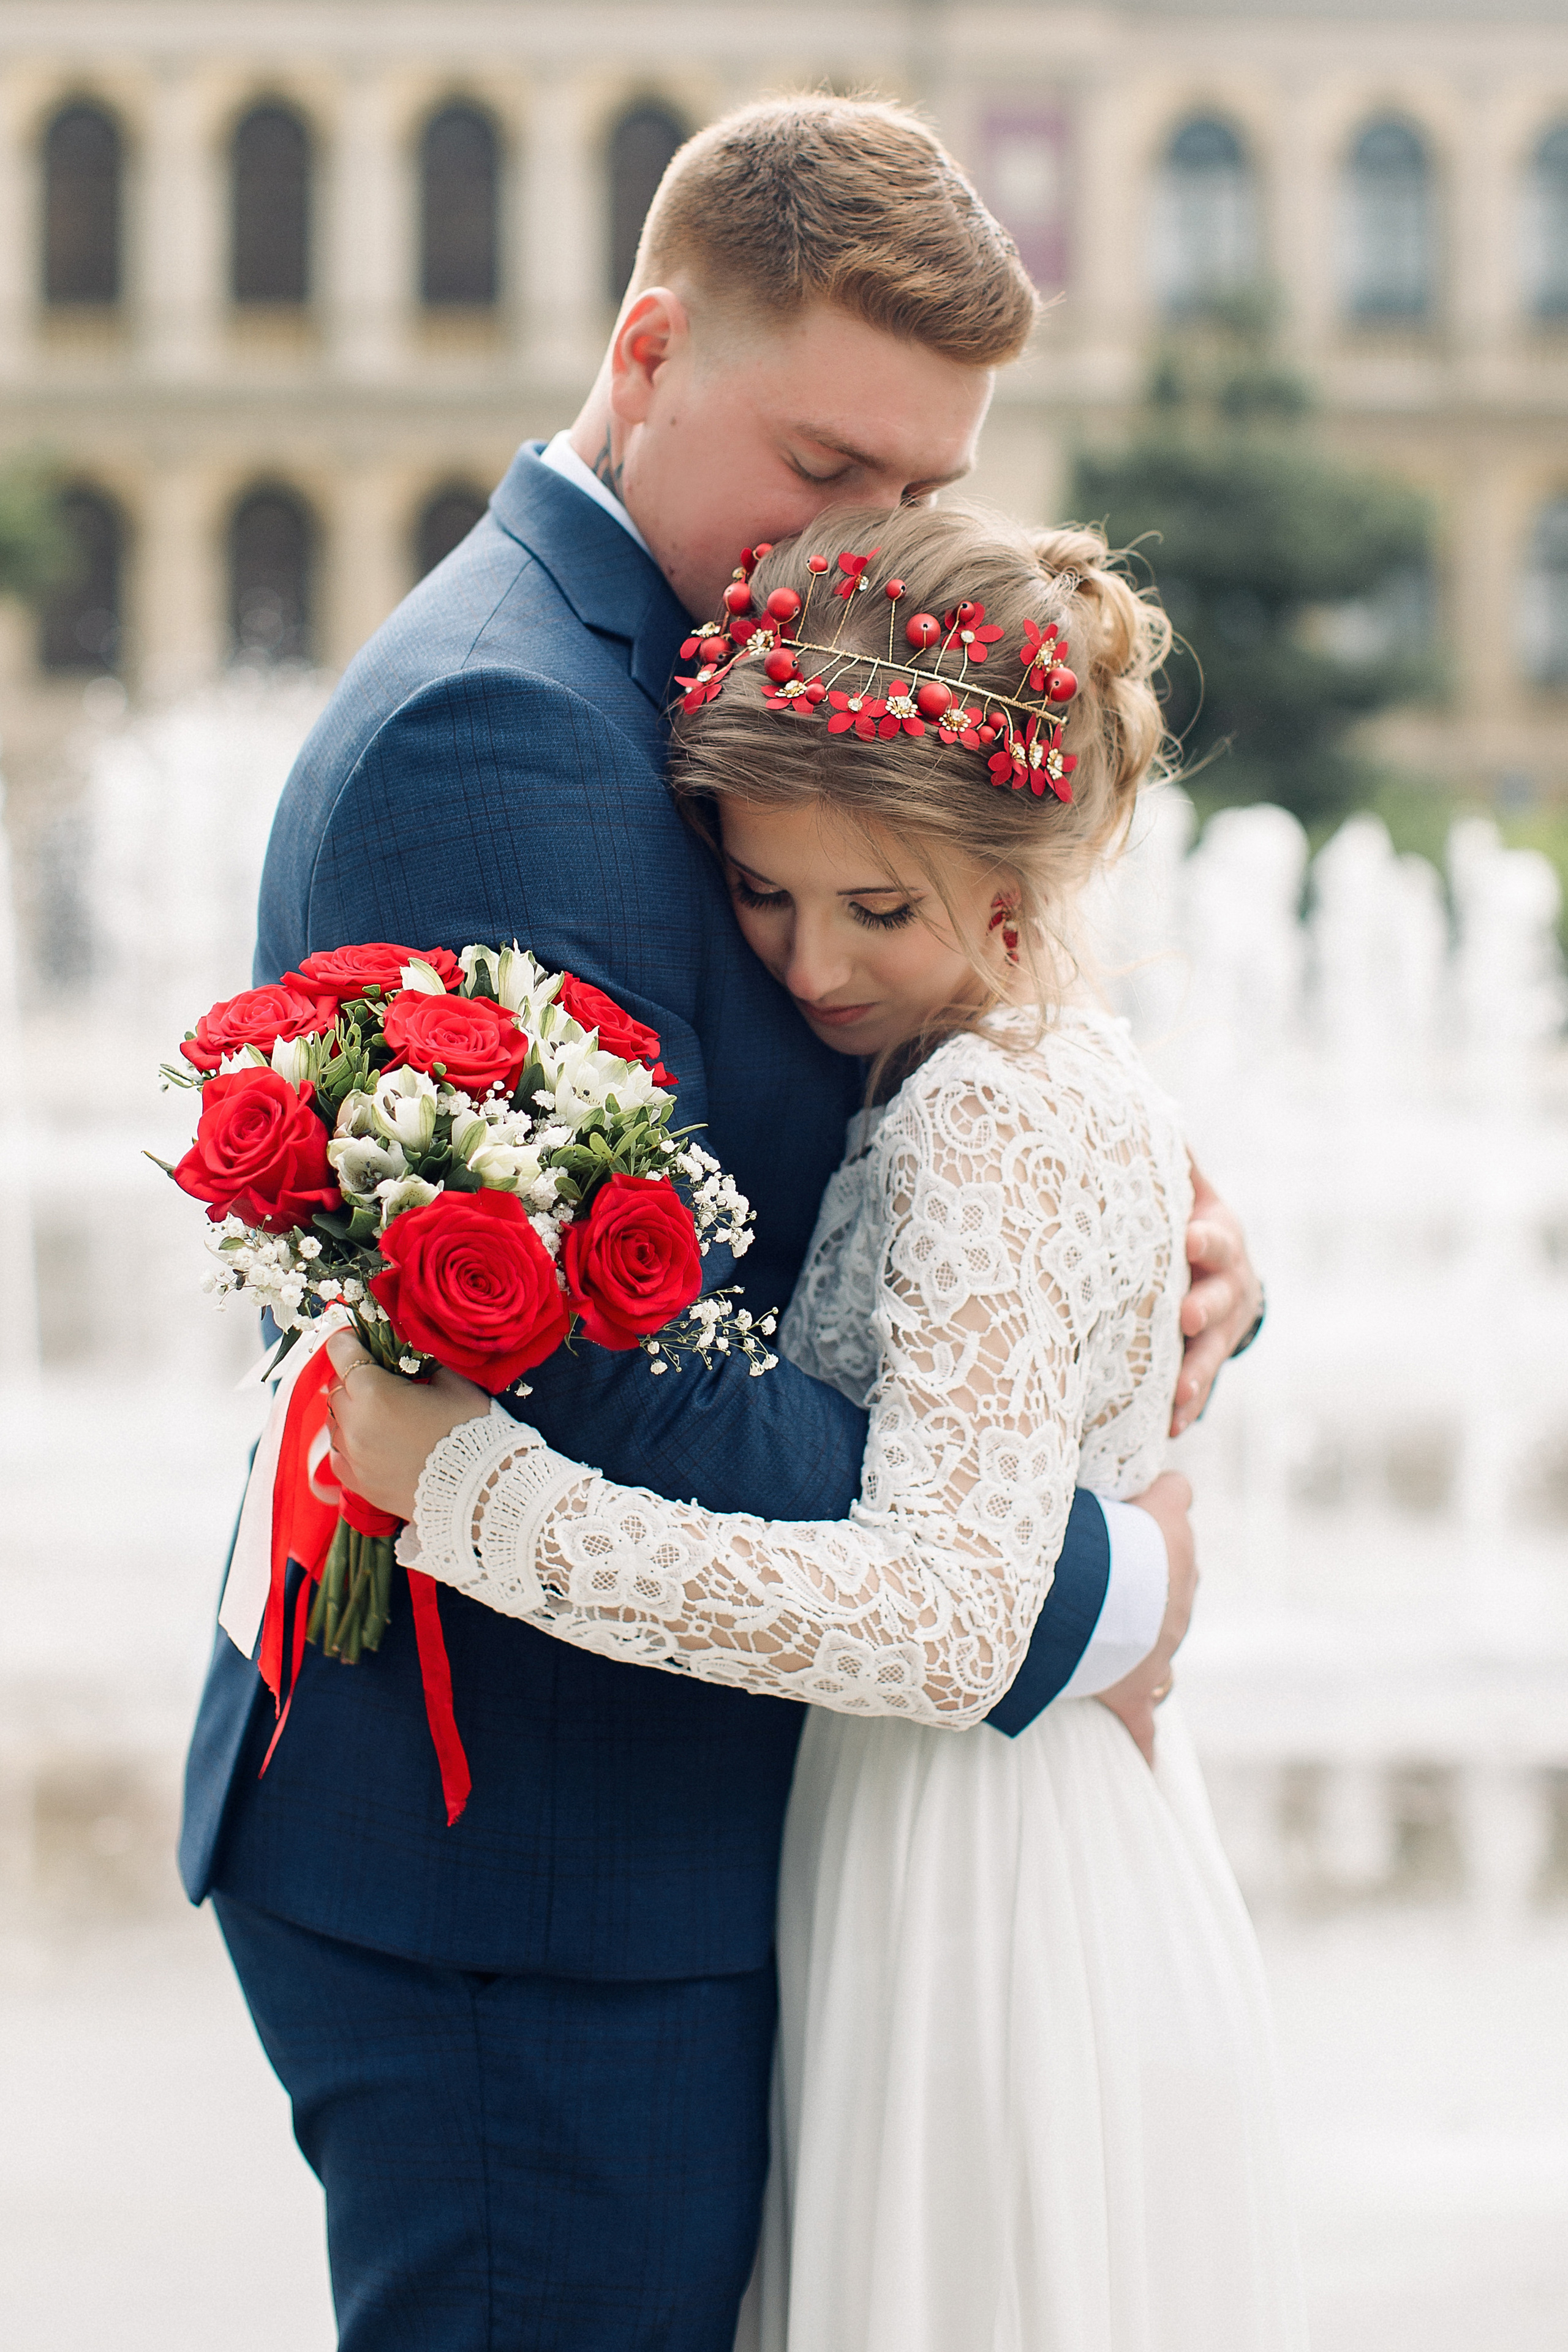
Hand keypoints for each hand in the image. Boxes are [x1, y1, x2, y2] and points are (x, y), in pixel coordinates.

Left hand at [323, 1329, 489, 1521]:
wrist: (481, 1489)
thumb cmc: (471, 1430)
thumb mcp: (454, 1382)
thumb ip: (424, 1359)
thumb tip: (409, 1347)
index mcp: (374, 1392)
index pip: (340, 1352)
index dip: (351, 1342)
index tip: (364, 1342)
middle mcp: (354, 1424)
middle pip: (335, 1387)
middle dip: (354, 1377)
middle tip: (383, 1379)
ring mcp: (353, 1457)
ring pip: (334, 1421)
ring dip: (351, 1412)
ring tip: (382, 1414)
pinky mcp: (358, 1484)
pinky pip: (338, 1455)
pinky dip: (350, 1443)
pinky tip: (374, 1441)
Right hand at [1093, 1470, 1195, 1765]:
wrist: (1085, 1601)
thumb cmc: (1078, 1535)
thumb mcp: (1078, 1486)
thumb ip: (1073, 1470)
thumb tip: (1035, 1442)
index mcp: (1170, 1536)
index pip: (1176, 1495)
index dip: (1152, 1493)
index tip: (1127, 1492)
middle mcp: (1179, 1588)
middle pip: (1174, 1567)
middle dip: (1144, 1569)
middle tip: (1096, 1561)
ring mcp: (1162, 1642)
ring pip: (1166, 1628)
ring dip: (1142, 1626)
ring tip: (1104, 1625)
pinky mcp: (1136, 1690)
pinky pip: (1144, 1723)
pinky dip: (1142, 1737)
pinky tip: (1142, 1760)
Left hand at [1172, 1158, 1263, 1437]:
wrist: (1222, 1273)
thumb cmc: (1189, 1223)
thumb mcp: (1187, 1189)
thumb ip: (1171, 1162)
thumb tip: (1133, 1110)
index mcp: (1219, 1240)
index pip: (1215, 1237)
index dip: (1205, 1239)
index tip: (1190, 1240)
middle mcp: (1227, 1285)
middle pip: (1221, 1298)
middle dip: (1205, 1308)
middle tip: (1186, 1317)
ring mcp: (1221, 1328)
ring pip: (1212, 1351)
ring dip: (1197, 1371)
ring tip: (1179, 1393)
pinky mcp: (1206, 1361)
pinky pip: (1200, 1388)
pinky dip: (1188, 1407)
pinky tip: (1171, 1427)